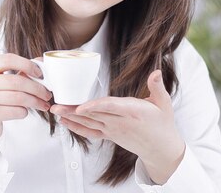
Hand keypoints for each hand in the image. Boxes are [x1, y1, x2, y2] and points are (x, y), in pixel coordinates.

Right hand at [0, 53, 51, 168]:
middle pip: (16, 81)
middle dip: (37, 88)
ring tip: (43, 105)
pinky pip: (15, 111)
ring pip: (18, 97)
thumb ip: (16, 72)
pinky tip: (24, 112)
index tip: (40, 74)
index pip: (8, 59)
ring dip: (35, 102)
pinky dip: (24, 112)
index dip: (27, 64)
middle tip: (47, 94)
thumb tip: (41, 63)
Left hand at [50, 70, 184, 183]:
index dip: (94, 107)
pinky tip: (65, 123)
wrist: (161, 149)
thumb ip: (157, 87)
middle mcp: (120, 121)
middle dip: (73, 110)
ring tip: (55, 112)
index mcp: (133, 111)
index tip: (80, 107)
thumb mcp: (164, 103)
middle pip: (93, 115)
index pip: (110, 107)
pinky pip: (91, 132)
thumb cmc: (162, 123)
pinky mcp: (110, 135)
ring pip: (89, 123)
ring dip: (71, 118)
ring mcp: (113, 130)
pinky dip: (77, 128)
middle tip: (56, 105)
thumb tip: (156, 72)